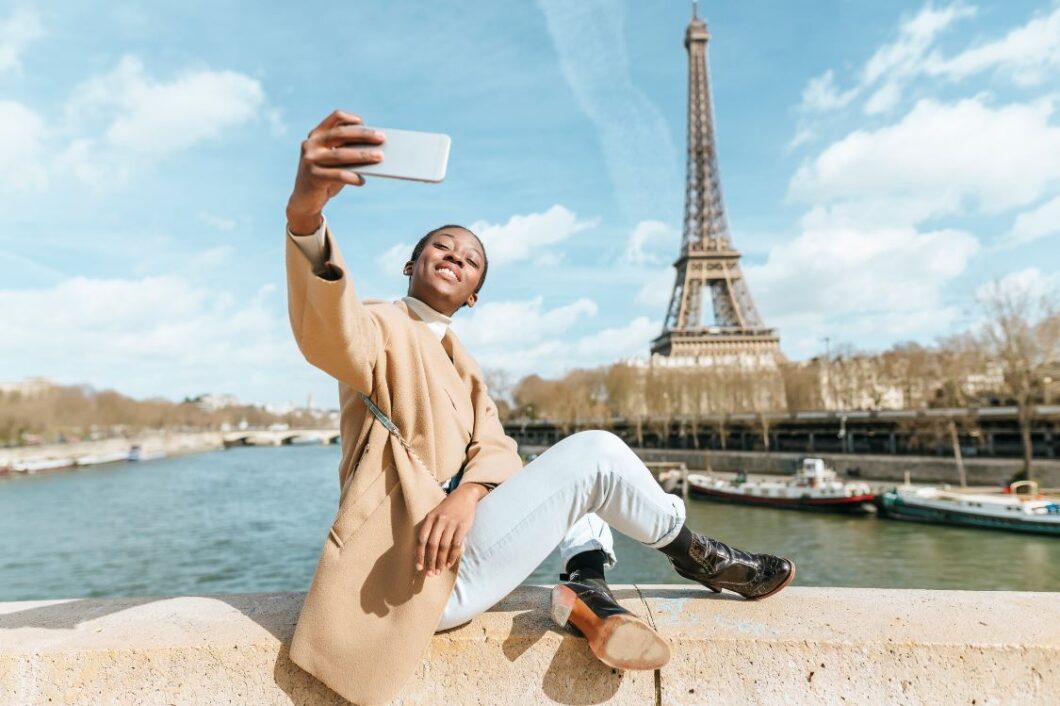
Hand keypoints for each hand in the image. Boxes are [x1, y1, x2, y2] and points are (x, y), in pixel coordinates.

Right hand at [286, 109, 385, 233]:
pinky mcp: (313, 176)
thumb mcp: (335, 161)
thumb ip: (348, 151)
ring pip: (340, 154)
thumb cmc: (326, 176)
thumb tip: (375, 149)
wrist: (305, 200)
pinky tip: (362, 181)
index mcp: (317, 135)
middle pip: (340, 134)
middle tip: (382, 138)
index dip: (351, 118)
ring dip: (362, 155)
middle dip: (363, 135)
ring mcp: (310, 159)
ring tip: (380, 157)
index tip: (365, 123)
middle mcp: (311, 144)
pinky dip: (352, 177)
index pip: (335, 118)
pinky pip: (337, 175)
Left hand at [416, 483, 487, 575]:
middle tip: (430, 573)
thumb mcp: (435, 514)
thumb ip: (429, 529)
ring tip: (438, 570)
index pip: (421, 539)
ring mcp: (452, 523)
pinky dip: (452, 556)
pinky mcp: (463, 526)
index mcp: (430, 518)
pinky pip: (456, 544)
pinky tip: (449, 563)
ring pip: (444, 546)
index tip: (418, 567)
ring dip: (440, 561)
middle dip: (430, 561)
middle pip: (432, 544)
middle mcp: (439, 520)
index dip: (419, 554)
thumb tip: (423, 551)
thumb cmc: (448, 508)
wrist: (465, 495)